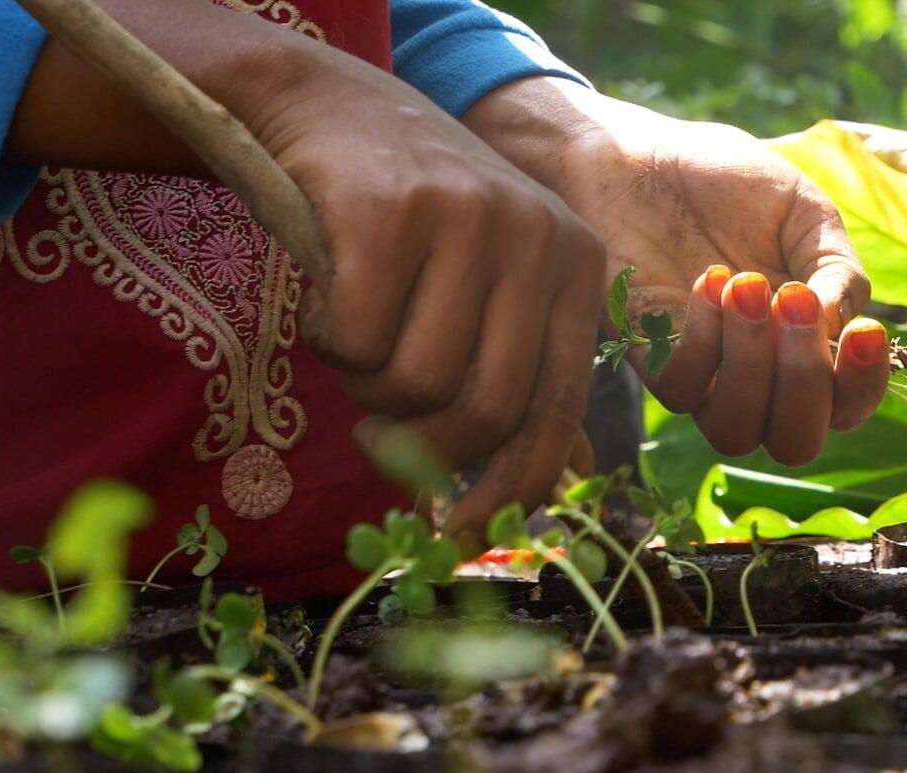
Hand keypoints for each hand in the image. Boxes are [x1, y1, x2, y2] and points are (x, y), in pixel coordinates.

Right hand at [10, 3, 606, 532]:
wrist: (332, 109)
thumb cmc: (414, 227)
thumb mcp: (488, 288)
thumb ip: (513, 375)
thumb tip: (527, 497)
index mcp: (581, 271)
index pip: (558, 412)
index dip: (508, 487)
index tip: (457, 531)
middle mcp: (542, 239)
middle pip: (487, 410)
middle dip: (421, 443)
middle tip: (375, 431)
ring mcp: (470, 218)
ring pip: (417, 382)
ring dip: (366, 385)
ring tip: (354, 336)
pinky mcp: (393, 209)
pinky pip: (357, 337)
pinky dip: (328, 338)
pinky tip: (326, 296)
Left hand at [465, 78, 890, 465]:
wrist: (633, 153)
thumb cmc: (721, 180)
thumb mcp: (800, 211)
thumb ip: (837, 269)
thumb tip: (840, 329)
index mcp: (803, 340)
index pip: (845, 407)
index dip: (862, 387)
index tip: (864, 330)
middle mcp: (755, 371)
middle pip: (794, 442)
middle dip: (805, 385)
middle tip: (792, 302)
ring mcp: (700, 371)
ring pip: (736, 431)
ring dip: (750, 365)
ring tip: (742, 284)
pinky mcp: (646, 357)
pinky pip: (681, 391)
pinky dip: (702, 343)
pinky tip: (706, 281)